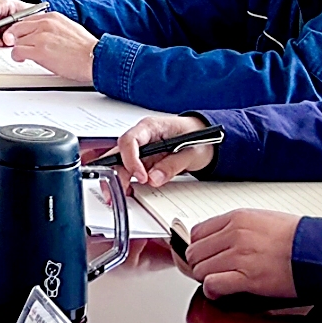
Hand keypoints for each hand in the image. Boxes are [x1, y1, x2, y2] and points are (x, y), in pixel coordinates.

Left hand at [1, 10, 100, 82]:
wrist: (94, 58)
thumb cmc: (85, 48)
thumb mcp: (68, 28)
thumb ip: (52, 28)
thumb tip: (42, 33)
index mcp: (52, 17)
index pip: (26, 19)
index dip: (22, 30)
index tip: (22, 36)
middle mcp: (45, 24)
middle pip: (17, 28)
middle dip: (17, 38)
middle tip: (20, 45)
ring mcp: (41, 36)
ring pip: (16, 40)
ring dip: (19, 48)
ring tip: (25, 54)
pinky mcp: (39, 51)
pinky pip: (17, 51)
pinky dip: (17, 56)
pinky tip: (21, 59)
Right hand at [92, 113, 216, 185]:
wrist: (206, 138)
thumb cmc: (198, 136)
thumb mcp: (192, 152)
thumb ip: (172, 165)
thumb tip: (153, 179)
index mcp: (151, 127)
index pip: (130, 140)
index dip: (131, 159)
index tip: (141, 177)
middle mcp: (141, 137)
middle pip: (118, 153)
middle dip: (115, 172)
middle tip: (119, 190)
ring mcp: (140, 149)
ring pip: (119, 163)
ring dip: (117, 178)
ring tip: (118, 195)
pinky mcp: (142, 160)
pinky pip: (128, 170)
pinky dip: (125, 181)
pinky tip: (127, 191)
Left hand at [178, 210, 300, 299]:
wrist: (321, 252)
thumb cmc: (299, 238)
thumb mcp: (263, 220)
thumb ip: (238, 227)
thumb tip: (220, 239)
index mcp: (238, 218)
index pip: (197, 233)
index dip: (199, 247)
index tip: (204, 255)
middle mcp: (235, 235)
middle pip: (195, 252)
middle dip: (201, 264)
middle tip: (212, 271)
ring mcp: (240, 256)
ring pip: (200, 270)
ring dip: (206, 278)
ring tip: (219, 281)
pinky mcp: (247, 278)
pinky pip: (212, 284)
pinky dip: (213, 291)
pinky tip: (220, 292)